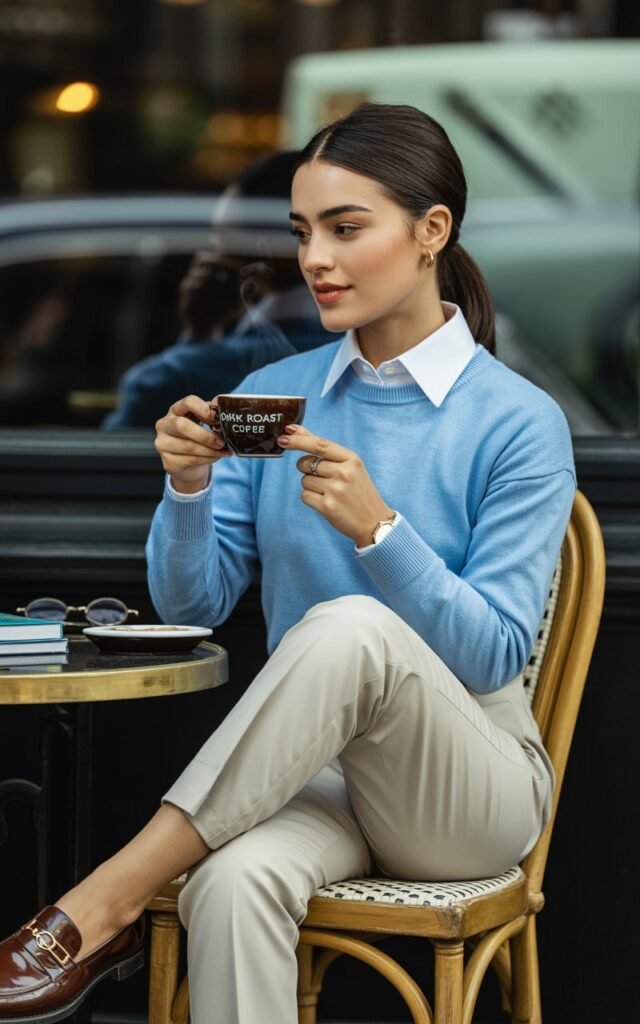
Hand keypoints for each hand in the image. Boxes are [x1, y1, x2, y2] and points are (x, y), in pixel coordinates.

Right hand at [154, 394, 230, 492]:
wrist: (188, 464)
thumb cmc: (196, 438)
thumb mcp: (203, 423)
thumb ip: (211, 416)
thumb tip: (223, 412)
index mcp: (175, 410)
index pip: (187, 402)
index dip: (203, 408)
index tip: (216, 418)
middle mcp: (165, 425)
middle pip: (181, 425)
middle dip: (205, 435)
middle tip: (221, 441)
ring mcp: (163, 444)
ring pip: (188, 446)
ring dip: (210, 450)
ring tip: (223, 451)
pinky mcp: (168, 461)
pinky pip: (190, 460)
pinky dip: (207, 459)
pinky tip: (216, 457)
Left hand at [279, 424, 393, 546]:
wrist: (374, 521)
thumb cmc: (359, 491)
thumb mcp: (350, 466)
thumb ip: (323, 448)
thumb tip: (293, 429)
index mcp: (351, 459)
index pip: (319, 444)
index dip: (298, 440)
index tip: (283, 437)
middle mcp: (344, 473)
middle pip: (306, 463)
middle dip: (306, 468)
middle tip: (324, 478)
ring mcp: (336, 490)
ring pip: (304, 480)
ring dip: (311, 486)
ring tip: (330, 493)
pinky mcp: (327, 507)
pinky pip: (304, 496)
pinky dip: (311, 499)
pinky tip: (326, 502)